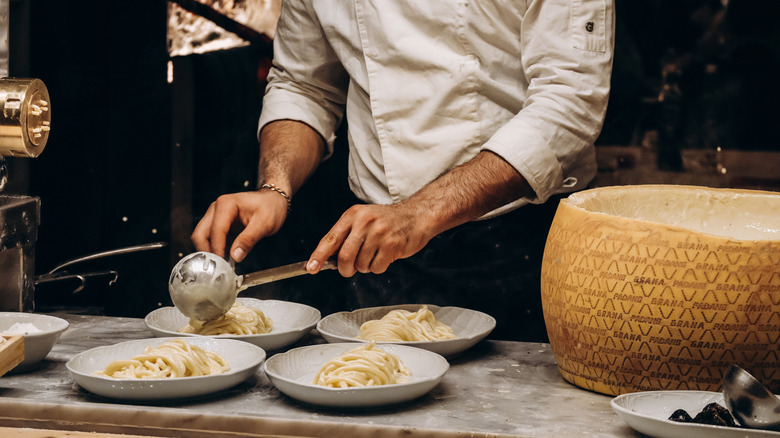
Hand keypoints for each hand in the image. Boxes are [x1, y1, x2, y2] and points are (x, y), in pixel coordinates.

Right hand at [191, 190, 288, 261]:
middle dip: (207, 251)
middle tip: (218, 266)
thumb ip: (248, 239)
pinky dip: (215, 249)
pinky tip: (226, 257)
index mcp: (226, 205)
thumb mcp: (264, 224)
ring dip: (210, 251)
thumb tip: (235, 255)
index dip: (217, 249)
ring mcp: (215, 216)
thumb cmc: (270, 207)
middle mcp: (216, 209)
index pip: (216, 230)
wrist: (273, 200)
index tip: (222, 263)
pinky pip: (210, 239)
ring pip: (202, 237)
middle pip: (201, 234)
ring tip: (223, 263)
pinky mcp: (218, 223)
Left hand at [306, 203, 434, 276]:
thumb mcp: (363, 220)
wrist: (417, 215)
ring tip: (375, 254)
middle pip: (344, 257)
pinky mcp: (392, 245)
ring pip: (361, 265)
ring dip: (366, 267)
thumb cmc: (388, 221)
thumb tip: (327, 259)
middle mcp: (364, 222)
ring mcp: (379, 233)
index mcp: (352, 215)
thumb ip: (346, 236)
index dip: (318, 256)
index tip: (311, 268)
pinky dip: (379, 267)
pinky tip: (386, 255)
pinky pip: (377, 268)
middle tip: (350, 270)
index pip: (330, 238)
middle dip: (345, 269)